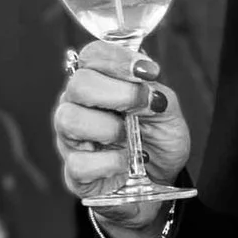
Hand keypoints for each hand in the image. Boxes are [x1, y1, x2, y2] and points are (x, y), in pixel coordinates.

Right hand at [52, 44, 189, 234]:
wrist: (158, 183)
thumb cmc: (155, 141)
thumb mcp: (167, 112)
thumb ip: (156, 93)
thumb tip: (145, 85)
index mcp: (99, 84)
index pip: (93, 55)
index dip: (118, 58)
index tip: (149, 71)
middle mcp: (77, 106)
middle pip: (78, 83)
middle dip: (120, 93)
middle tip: (144, 105)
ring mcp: (70, 139)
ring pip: (69, 119)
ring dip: (109, 128)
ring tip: (129, 139)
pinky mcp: (73, 172)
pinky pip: (80, 162)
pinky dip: (111, 163)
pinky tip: (124, 164)